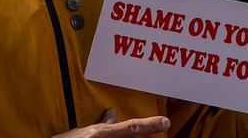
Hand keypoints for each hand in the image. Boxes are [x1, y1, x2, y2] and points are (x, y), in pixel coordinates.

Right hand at [52, 107, 170, 136]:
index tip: (165, 123)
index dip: (149, 125)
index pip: (131, 128)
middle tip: (151, 124)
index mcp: (101, 133)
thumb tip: (112, 112)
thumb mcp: (82, 132)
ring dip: (121, 135)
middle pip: (129, 136)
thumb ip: (101, 124)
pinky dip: (115, 136)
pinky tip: (101, 134)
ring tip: (98, 131)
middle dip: (139, 131)